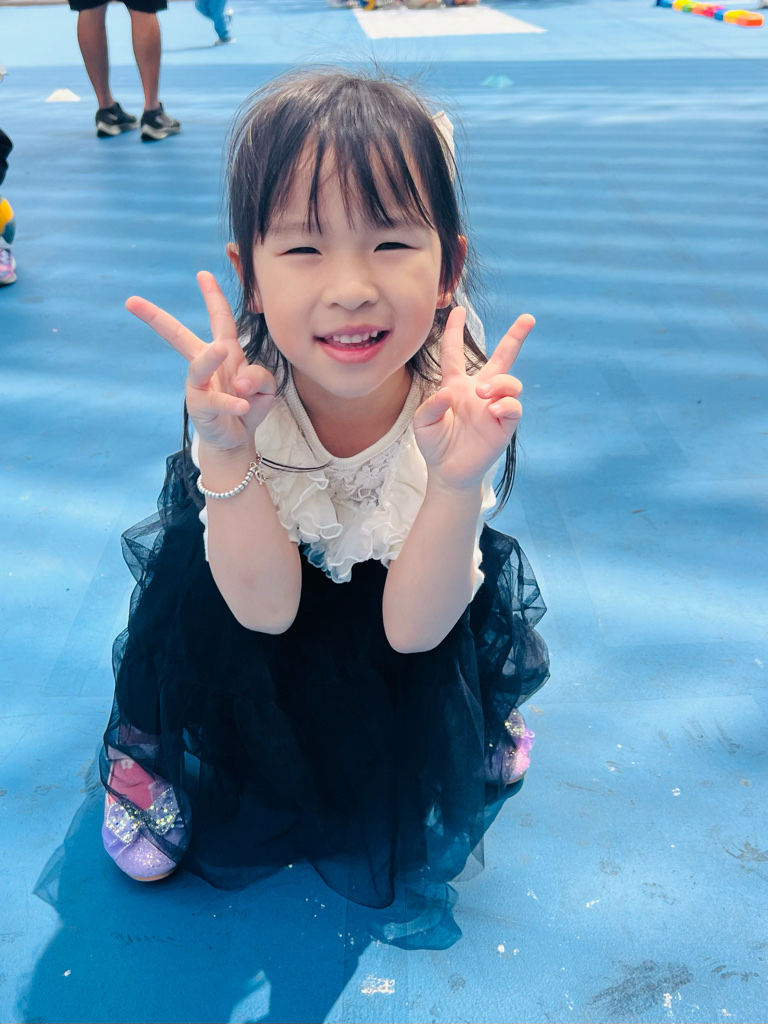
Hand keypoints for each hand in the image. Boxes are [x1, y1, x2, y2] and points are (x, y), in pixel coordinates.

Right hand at [126, 271, 275, 452]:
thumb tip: (241, 381)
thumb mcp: (264, 387)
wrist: (236, 439)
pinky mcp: (201, 408)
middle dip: (156, 318)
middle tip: (133, 302)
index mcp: (224, 352)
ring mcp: (200, 386)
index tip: (202, 274)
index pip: (219, 320)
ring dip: (210, 356)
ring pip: (199, 366)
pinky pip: (217, 401)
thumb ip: (260, 376)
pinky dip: (232, 401)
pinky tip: (243, 404)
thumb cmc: (247, 405)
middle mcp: (206, 365)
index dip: (212, 297)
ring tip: (222, 348)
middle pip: (179, 337)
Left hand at [413, 306, 533, 490]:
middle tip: (528, 318)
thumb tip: (448, 394)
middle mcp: (479, 392)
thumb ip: (429, 407)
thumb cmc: (435, 444)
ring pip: (510, 382)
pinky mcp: (504, 425)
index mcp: (456, 386)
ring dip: (499, 383)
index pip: (455, 353)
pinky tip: (493, 411)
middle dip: (515, 337)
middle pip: (502, 358)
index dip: (456, 331)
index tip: (458, 310)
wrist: (448, 472)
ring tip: (483, 394)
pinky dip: (505, 405)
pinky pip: (514, 407)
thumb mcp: (422, 424)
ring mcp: (494, 407)